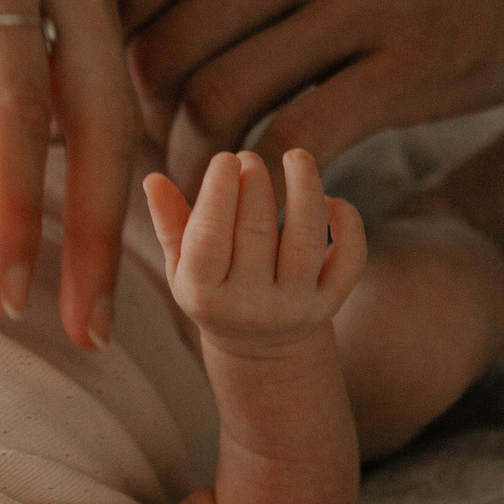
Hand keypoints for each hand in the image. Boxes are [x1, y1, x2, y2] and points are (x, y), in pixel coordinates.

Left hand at [0, 0, 139, 347]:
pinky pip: (121, 54)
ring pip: (127, 91)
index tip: (9, 294)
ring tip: (95, 290)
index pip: (17, 107)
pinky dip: (115, 134)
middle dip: (96, 233)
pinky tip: (102, 204)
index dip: (19, 211)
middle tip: (86, 333)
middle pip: (105, 115)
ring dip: (114, 197)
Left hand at [116, 0, 503, 186]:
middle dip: (141, 120)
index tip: (122, 86)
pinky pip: (298, 141)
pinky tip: (281, 202)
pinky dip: (269, 184)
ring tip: (208, 196)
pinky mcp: (420, 65)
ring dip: (197, 167)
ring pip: (217, 101)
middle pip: (162, 46)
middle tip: (152, 162)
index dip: (108, 40)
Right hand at [144, 147, 365, 359]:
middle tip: (249, 158)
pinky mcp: (331, 302)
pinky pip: (350, 258)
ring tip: (296, 156)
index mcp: (204, 294)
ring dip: (305, 190)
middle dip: (255, 184)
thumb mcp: (182, 265)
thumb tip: (152, 178)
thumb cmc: (213, 290)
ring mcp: (295, 306)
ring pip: (306, 242)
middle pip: (256, 233)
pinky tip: (328, 199)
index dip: (218, 194)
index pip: (208, 240)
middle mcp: (251, 306)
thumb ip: (169, 222)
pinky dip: (346, 223)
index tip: (225, 157)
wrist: (261, 347)